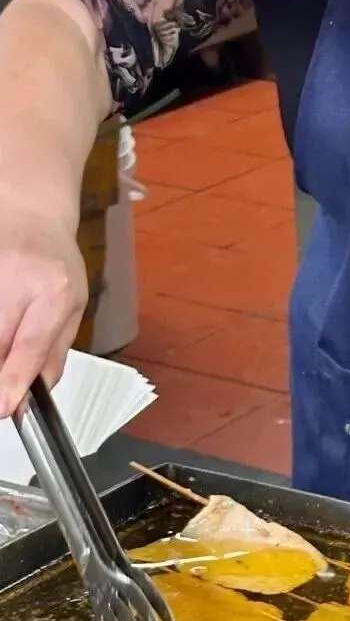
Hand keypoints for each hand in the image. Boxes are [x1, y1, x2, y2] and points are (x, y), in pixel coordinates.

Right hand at [0, 207, 85, 416]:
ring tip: (6, 365)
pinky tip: (2, 332)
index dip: (14, 379)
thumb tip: (36, 392)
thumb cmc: (54, 262)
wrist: (25, 212)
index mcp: (54, 292)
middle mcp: (14, 281)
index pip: (29, 344)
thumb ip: (54, 352)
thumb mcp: (72, 307)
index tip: (4, 407)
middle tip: (2, 400)